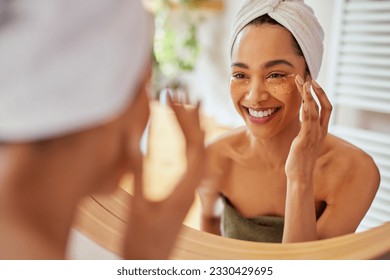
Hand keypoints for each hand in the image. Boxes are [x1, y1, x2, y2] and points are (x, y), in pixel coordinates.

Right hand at [124, 91, 205, 258]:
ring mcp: (189, 191)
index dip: (186, 118)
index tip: (174, 97)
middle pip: (199, 145)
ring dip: (192, 128)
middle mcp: (192, 188)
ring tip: (185, 106)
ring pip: (198, 153)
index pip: (193, 144)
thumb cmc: (142, 240)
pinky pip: (192, 163)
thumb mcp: (138, 204)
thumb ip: (137, 171)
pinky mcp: (183, 194)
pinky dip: (188, 143)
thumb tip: (132, 137)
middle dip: (191, 117)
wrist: (149, 265)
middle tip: (182, 92)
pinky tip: (182, 135)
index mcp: (185, 189)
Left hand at [285, 76, 331, 182]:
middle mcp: (320, 131)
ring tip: (303, 84)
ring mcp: (313, 135)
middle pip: (322, 105)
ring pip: (314, 111)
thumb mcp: (304, 140)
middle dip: (315, 90)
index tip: (312, 83)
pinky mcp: (304, 140)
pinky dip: (307, 112)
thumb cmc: (300, 158)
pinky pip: (308, 124)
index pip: (326, 107)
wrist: (299, 175)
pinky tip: (303, 103)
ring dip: (308, 96)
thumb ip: (306, 129)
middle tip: (307, 78)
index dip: (321, 94)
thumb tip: (302, 119)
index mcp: (321, 130)